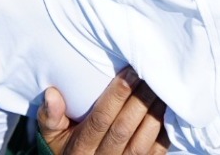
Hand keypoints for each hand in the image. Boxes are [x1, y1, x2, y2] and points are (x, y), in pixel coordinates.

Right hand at [38, 67, 169, 154]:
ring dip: (154, 113)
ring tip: (162, 87)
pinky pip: (157, 152)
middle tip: (150, 74)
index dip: (116, 96)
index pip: (99, 120)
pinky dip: (165, 131)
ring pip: (143, 142)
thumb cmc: (67, 145)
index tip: (129, 72)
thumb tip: (52, 94)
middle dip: (139, 100)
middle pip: (123, 129)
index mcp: (80, 148)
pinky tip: (169, 109)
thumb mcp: (52, 135)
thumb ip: (50, 116)